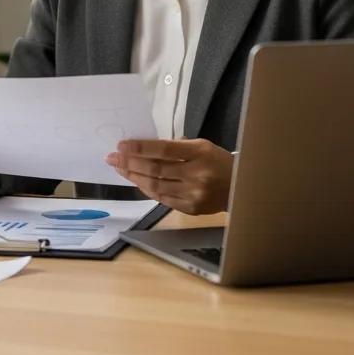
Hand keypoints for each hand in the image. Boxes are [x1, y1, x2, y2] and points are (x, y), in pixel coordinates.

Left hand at [106, 138, 233, 213]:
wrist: (241, 188)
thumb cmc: (218, 161)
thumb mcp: (202, 145)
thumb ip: (176, 146)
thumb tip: (145, 147)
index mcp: (200, 153)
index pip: (164, 149)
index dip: (140, 148)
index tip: (121, 146)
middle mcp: (196, 175)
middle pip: (156, 169)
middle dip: (130, 163)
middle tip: (112, 158)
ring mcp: (194, 194)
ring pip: (156, 186)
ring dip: (134, 177)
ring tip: (119, 169)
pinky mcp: (191, 209)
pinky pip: (162, 198)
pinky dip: (147, 189)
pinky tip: (136, 181)